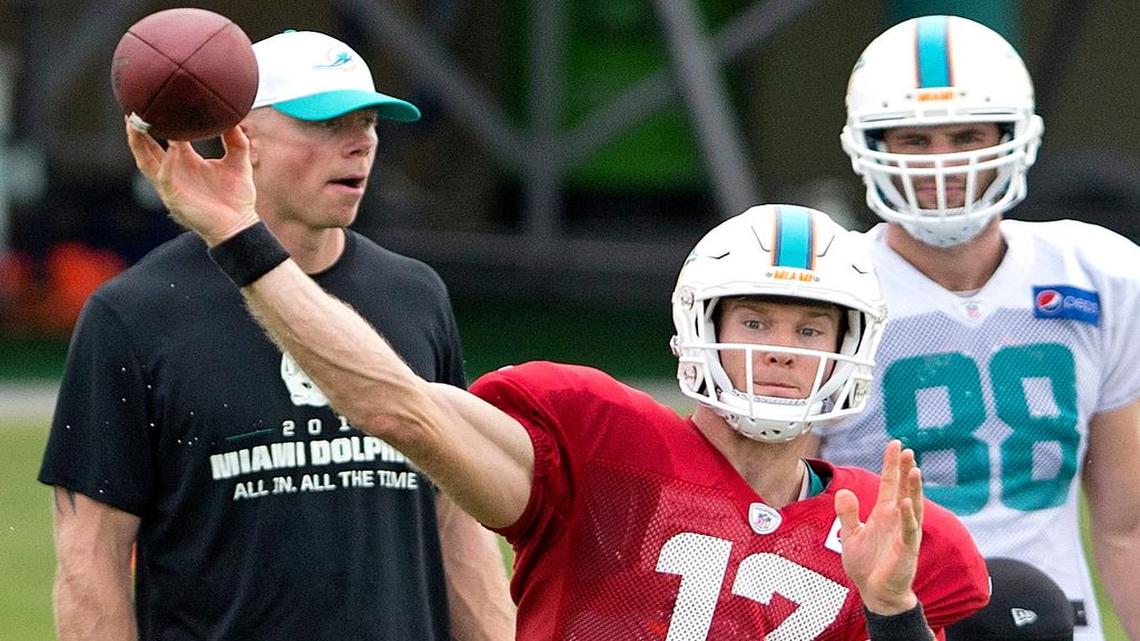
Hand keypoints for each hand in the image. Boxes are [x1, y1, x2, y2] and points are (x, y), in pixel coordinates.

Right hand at [125, 120, 258, 245]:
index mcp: (185, 160)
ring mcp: (171, 185)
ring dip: (139, 143)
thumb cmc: (236, 197)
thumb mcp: (238, 162)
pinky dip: (167, 164)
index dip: (158, 121)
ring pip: (146, 161)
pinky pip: (166, 178)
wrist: (240, 224)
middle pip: (146, 147)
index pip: (165, 137)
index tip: (155, 101)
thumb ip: (236, 141)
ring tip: (135, 124)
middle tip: (131, 108)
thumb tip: (235, 118)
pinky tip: (171, 150)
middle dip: (136, 130)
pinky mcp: (175, 199)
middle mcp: (174, 170)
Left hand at [834, 439, 922, 614]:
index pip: (889, 483)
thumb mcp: (851, 535)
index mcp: (883, 514)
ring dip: (912, 488)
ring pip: (911, 506)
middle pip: (903, 489)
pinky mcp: (906, 549)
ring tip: (913, 469)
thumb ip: (848, 514)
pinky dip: (907, 517)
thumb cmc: (866, 565)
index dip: (891, 464)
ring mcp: (903, 533)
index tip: (896, 444)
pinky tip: (904, 502)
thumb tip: (845, 492)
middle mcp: (896, 519)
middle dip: (905, 470)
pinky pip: (908, 530)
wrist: (875, 592)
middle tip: (907, 450)